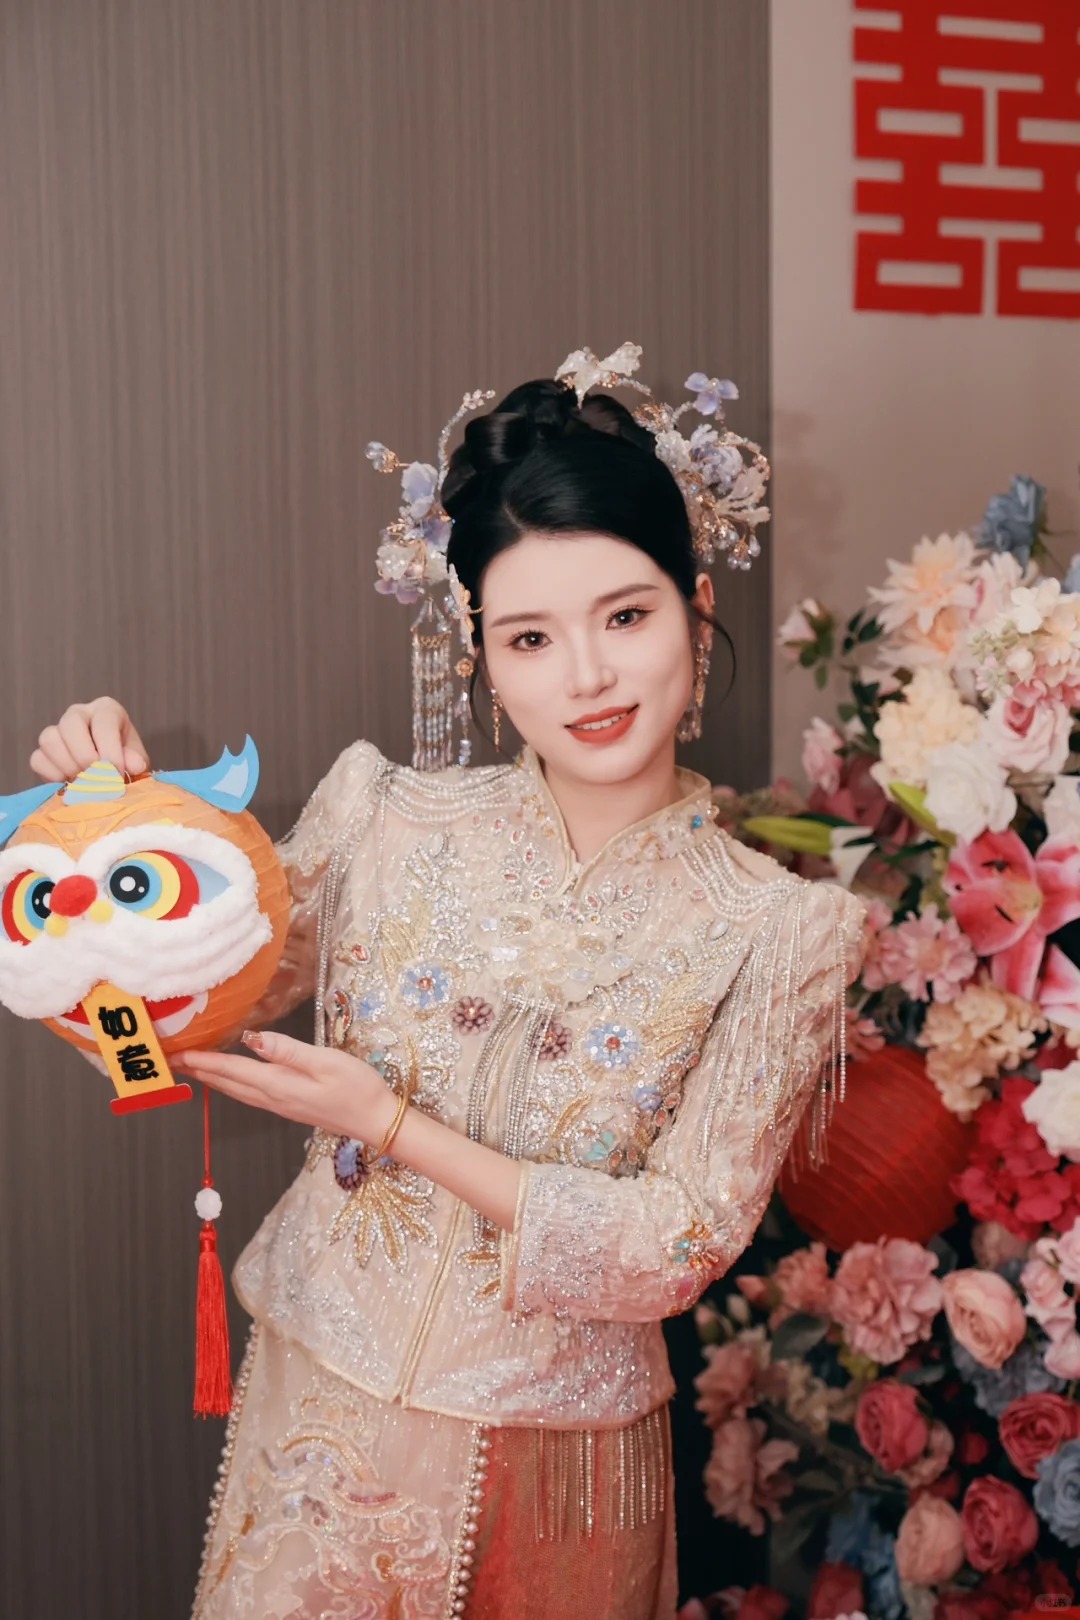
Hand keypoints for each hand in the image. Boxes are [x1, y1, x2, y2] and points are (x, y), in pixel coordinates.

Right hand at [31, 696, 148, 781]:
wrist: (110, 774)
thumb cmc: (126, 761)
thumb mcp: (137, 760)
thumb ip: (136, 761)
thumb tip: (134, 765)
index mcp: (106, 710)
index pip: (103, 722)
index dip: (110, 750)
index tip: (116, 774)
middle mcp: (79, 713)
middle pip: (70, 723)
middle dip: (85, 756)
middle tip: (97, 777)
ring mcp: (57, 730)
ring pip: (49, 739)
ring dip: (68, 766)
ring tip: (84, 780)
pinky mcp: (42, 751)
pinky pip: (37, 759)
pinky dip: (52, 775)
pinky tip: (69, 782)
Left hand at [177, 1029, 396, 1140]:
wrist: (377, 1121)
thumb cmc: (358, 1088)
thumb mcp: (326, 1061)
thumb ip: (288, 1051)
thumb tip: (252, 1039)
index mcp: (278, 1084)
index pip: (231, 1070)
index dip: (202, 1061)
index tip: (176, 1053)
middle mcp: (273, 1098)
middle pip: (226, 1083)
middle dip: (198, 1071)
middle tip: (171, 1060)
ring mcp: (280, 1106)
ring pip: (236, 1091)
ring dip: (212, 1079)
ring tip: (192, 1068)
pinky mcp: (289, 1107)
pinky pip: (249, 1095)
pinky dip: (231, 1084)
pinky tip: (230, 1079)